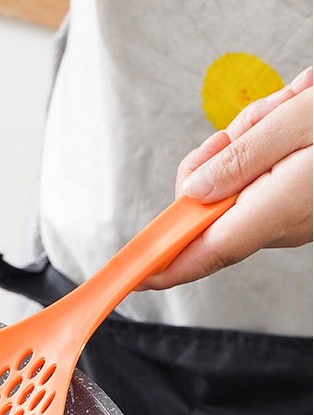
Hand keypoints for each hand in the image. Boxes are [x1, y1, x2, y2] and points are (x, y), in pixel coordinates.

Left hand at [140, 67, 312, 289]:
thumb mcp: (296, 121)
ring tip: (281, 117)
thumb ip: (239, 158)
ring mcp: (289, 214)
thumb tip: (193, 192)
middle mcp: (282, 221)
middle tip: (239, 131)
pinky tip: (285, 124)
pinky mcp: (293, 201)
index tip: (136, 278)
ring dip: (241, 147)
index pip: (207, 251)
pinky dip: (258, 148)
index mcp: (279, 207)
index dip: (167, 267)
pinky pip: (253, 178)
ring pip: (230, 187)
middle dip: (210, 167)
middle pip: (211, 210)